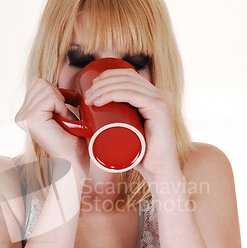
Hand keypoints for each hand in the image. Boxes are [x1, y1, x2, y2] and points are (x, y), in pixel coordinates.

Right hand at [15, 77, 89, 177]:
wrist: (75, 160)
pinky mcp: (30, 119)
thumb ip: (53, 95)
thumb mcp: (60, 110)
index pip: (37, 82)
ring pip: (46, 88)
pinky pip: (50, 97)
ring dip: (61, 102)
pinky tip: (62, 122)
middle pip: (40, 82)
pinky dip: (62, 107)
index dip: (56, 92)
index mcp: (24, 113)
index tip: (64, 109)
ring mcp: (23, 117)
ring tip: (63, 120)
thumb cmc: (73, 138)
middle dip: (58, 96)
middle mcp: (20, 115)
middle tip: (63, 116)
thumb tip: (59, 73)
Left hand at [84, 68, 182, 185]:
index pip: (129, 75)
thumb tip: (91, 117)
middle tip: (87, 96)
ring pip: (127, 85)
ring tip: (89, 100)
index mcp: (155, 96)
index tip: (90, 88)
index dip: (108, 76)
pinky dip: (113, 94)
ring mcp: (162, 100)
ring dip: (103, 89)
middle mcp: (161, 95)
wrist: (159, 172)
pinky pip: (132, 95)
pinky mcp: (159, 109)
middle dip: (102, 83)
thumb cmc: (141, 155)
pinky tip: (99, 100)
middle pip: (127, 77)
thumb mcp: (128, 132)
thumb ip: (118, 122)